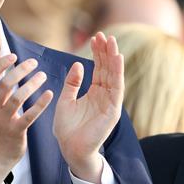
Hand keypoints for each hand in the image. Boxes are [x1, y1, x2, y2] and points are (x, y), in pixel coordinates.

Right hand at [0, 54, 52, 183]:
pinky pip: (29, 115)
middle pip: (4, 85)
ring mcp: (4, 120)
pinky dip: (40, 104)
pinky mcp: (16, 131)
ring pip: (17, 98)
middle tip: (33, 63)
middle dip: (20, 71)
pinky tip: (49, 94)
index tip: (13, 55)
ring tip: (42, 75)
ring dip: (31, 85)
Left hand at [53, 32, 123, 183]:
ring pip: (114, 76)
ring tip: (112, 42)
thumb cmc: (67, 128)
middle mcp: (104, 95)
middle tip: (104, 34)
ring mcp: (110, 102)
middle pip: (108, 69)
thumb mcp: (66, 100)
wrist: (70, 148)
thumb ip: (72, 83)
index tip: (95, 37)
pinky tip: (117, 59)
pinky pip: (117, 88)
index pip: (99, 69)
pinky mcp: (113, 110)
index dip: (97, 53)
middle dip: (106, 52)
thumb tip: (77, 64)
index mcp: (94, 92)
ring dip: (114, 58)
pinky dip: (117, 73)